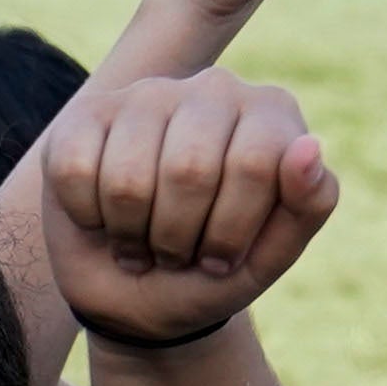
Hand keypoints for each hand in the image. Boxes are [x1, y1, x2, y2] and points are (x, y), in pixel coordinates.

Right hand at [38, 70, 339, 350]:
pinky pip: (77, 170)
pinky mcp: (87, 113)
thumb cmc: (211, 270)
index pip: (253, 164)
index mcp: (271, 114)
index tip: (222, 257)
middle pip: (188, 170)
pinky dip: (88, 216)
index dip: (229, 232)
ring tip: (141, 240)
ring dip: (130, 234)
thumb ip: (308, 206)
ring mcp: (148, 94)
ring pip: (128, 177)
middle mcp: (214, 88)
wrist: (138, 297)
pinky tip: (102, 216)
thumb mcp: (270, 257)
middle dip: (177, 238)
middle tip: (176, 253)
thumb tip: (308, 148)